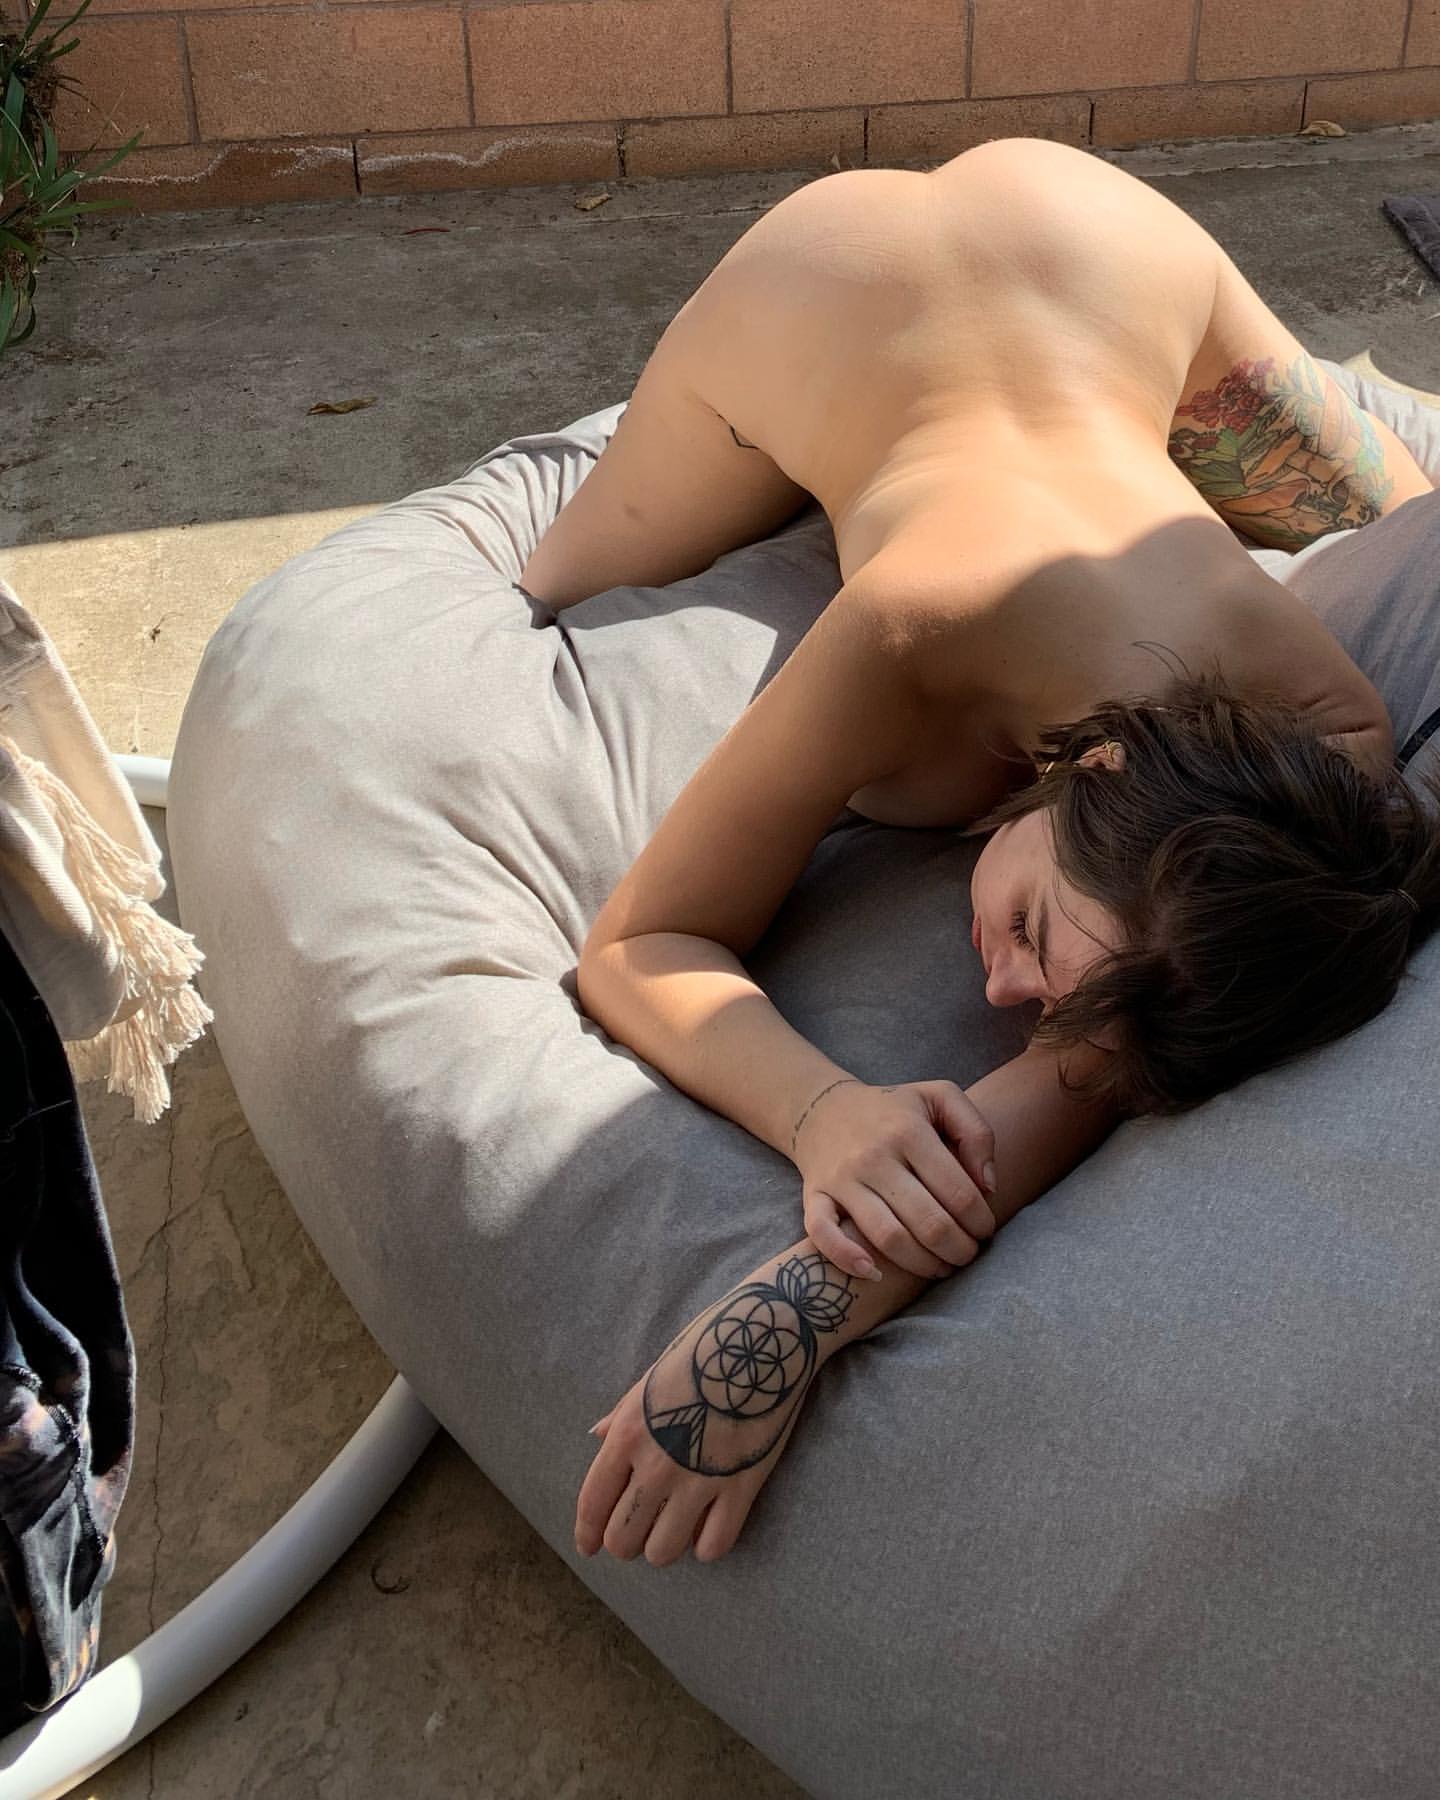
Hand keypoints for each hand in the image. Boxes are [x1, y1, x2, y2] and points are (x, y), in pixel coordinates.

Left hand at [575, 1249, 855, 1564]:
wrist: (761, 1341)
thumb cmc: (702, 1352)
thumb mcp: (651, 1380)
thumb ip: (622, 1417)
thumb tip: (596, 1438)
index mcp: (628, 1434)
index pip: (593, 1503)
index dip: (587, 1533)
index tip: (589, 1547)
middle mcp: (656, 1464)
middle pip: (623, 1539)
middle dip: (626, 1541)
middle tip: (640, 1528)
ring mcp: (699, 1480)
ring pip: (663, 1552)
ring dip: (664, 1545)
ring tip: (675, 1526)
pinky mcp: (742, 1488)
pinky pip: (713, 1547)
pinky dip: (707, 1544)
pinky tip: (709, 1524)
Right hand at [792, 1078, 996, 1281]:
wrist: (821, 1108)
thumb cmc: (893, 1110)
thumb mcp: (939, 1098)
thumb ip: (976, 1132)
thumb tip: (987, 1188)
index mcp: (908, 1131)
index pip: (959, 1193)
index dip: (980, 1221)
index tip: (984, 1230)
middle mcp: (873, 1156)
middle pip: (929, 1223)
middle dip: (959, 1249)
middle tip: (968, 1254)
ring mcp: (841, 1179)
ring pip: (889, 1238)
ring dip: (924, 1264)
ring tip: (941, 1267)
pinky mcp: (814, 1195)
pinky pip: (823, 1234)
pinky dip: (847, 1258)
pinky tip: (875, 1273)